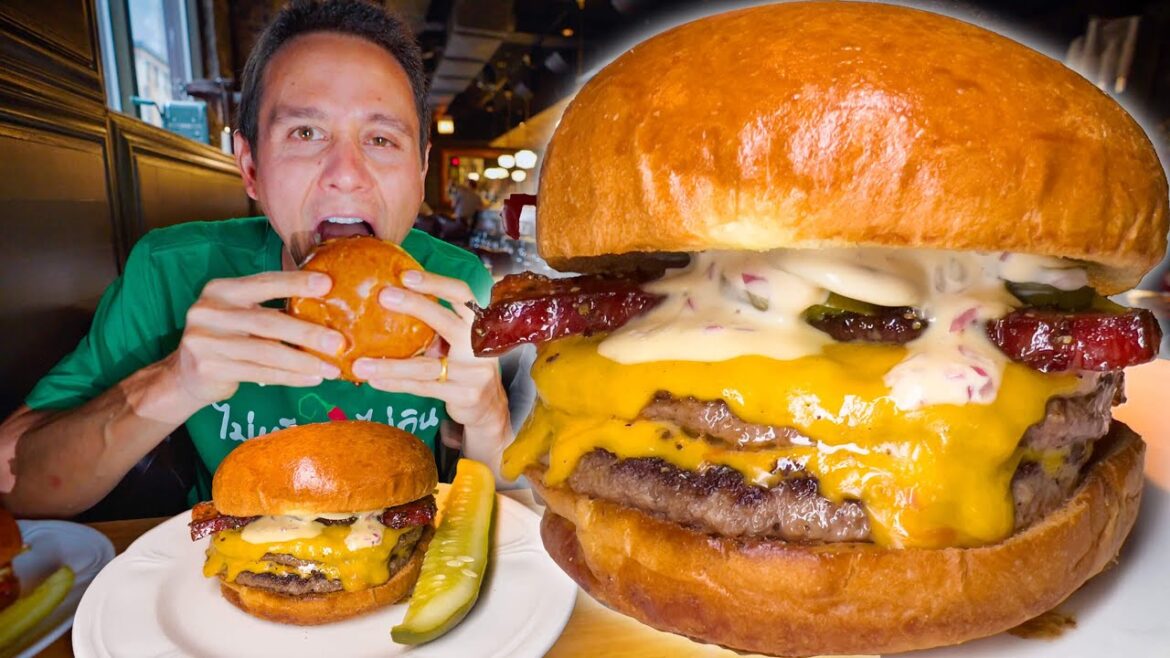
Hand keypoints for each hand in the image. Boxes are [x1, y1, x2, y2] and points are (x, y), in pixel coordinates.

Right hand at [169, 271, 342, 414]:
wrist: (184, 373)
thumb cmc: (226, 337)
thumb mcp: (239, 313)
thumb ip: (269, 306)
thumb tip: (326, 303)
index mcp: (221, 290)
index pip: (264, 283)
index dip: (295, 282)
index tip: (328, 283)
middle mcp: (210, 312)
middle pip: (269, 322)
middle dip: (308, 333)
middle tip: (339, 342)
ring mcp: (206, 341)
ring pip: (267, 352)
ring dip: (304, 362)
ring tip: (331, 368)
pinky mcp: (210, 369)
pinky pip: (260, 373)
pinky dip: (290, 378)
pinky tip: (312, 379)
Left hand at [352, 270, 509, 454]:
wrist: (487, 407)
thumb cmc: (462, 366)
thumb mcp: (455, 342)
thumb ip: (433, 326)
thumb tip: (387, 301)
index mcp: (476, 323)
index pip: (461, 294)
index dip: (436, 283)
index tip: (405, 275)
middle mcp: (478, 344)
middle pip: (446, 321)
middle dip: (414, 305)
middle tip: (383, 296)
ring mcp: (475, 372)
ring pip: (427, 366)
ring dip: (390, 365)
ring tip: (360, 364)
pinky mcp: (466, 396)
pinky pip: (424, 388)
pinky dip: (397, 384)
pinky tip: (375, 381)